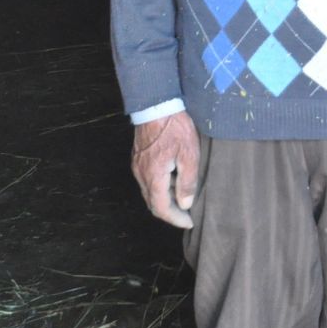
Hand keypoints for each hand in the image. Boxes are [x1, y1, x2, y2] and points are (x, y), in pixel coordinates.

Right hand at [131, 111, 200, 228]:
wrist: (156, 105)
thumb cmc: (175, 128)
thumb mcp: (189, 154)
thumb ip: (187, 181)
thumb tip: (185, 204)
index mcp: (154, 176)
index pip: (161, 208)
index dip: (175, 219)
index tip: (189, 222)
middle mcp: (141, 174)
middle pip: (153, 203)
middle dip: (170, 212)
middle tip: (187, 215)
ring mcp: (138, 166)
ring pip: (150, 192)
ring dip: (165, 199)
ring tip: (183, 199)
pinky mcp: (139, 158)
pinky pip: (148, 180)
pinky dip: (160, 187)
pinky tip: (173, 181)